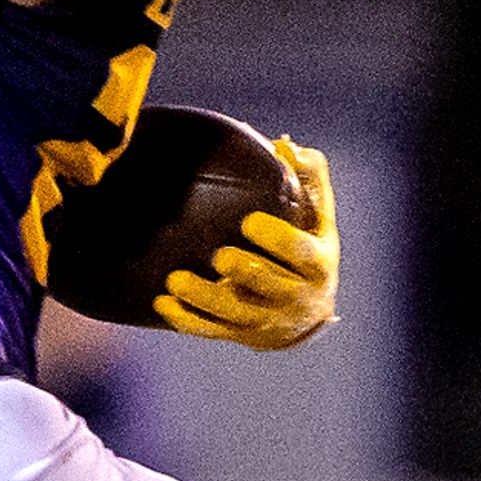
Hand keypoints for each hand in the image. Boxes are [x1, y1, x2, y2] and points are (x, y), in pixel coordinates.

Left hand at [156, 141, 339, 350]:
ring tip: (175, 280)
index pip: (300, 253)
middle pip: (268, 286)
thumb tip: (286, 146)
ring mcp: (267, 319)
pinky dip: (188, 320)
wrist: (307, 313)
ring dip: (204, 298)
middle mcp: (296, 296)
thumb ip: (308, 179)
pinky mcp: (241, 333)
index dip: (278, 240)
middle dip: (245, 272)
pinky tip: (162, 304)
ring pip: (235, 312)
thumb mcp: (318, 216)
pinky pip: (212, 329)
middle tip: (219, 255)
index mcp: (317, 263)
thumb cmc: (307, 248)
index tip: (250, 222)